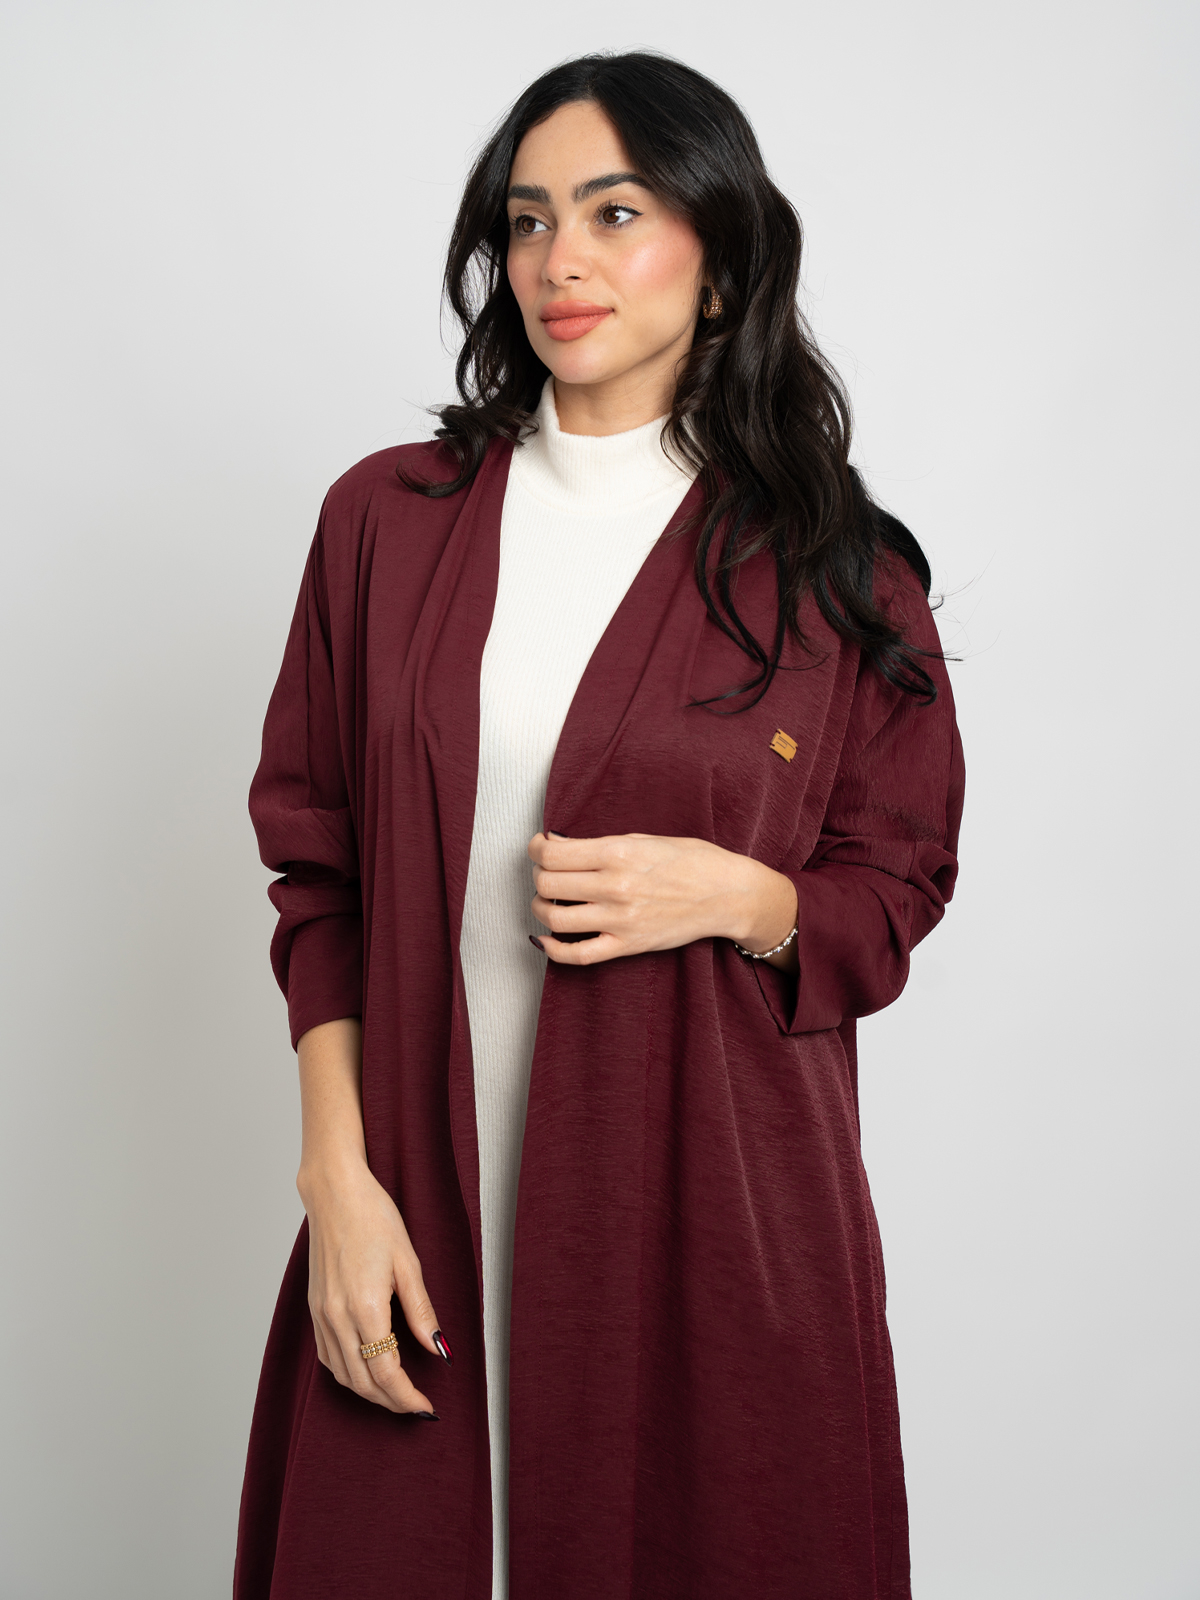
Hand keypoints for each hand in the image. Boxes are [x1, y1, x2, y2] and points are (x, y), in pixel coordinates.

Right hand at [299, 1155, 447, 1416]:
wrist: (335, 1193)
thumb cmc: (374, 1218)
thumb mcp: (408, 1262)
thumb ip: (422, 1312)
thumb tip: (440, 1350)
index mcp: (364, 1307)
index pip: (386, 1373)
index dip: (407, 1397)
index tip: (426, 1408)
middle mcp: (337, 1317)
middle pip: (362, 1382)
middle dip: (391, 1401)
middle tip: (416, 1407)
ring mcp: (321, 1315)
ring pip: (342, 1374)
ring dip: (369, 1392)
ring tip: (395, 1393)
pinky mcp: (314, 1308)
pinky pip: (327, 1356)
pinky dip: (347, 1373)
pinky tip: (364, 1370)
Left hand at [526, 831, 798, 968]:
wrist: (727, 894)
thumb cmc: (690, 861)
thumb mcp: (644, 838)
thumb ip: (600, 844)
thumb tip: (556, 845)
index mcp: (618, 853)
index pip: (552, 854)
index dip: (536, 849)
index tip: (539, 848)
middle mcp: (616, 887)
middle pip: (547, 884)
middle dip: (539, 876)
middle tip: (547, 873)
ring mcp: (620, 920)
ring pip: (554, 919)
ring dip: (541, 909)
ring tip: (548, 901)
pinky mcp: (627, 945)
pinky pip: (578, 955)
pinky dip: (553, 950)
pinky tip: (545, 939)